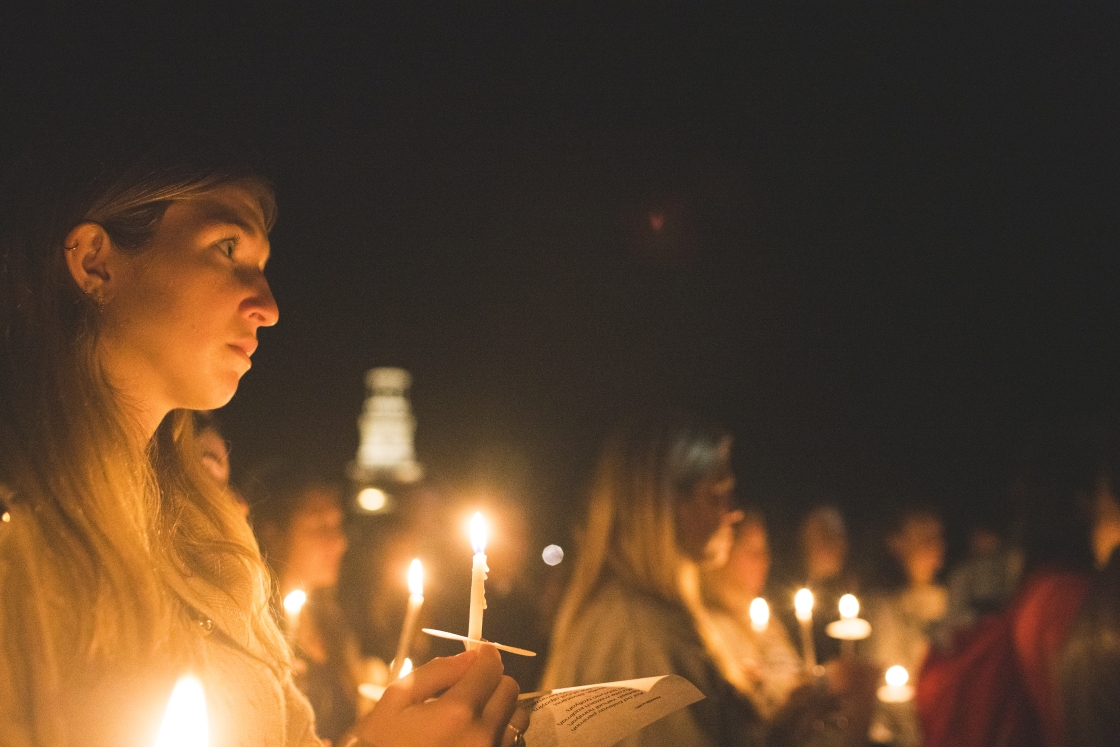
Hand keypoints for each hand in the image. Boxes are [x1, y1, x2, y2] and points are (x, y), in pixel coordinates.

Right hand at [354, 645, 519, 746]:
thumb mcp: (397, 700)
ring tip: (474, 713)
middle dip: (493, 680)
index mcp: (457, 712)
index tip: (479, 655)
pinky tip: (475, 734)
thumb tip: (470, 656)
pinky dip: (500, 732)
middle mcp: (482, 735)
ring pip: (517, 718)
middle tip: (471, 685)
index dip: (486, 656)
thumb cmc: (382, 743)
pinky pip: (512, 742)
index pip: (492, 668)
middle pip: (510, 690)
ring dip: (501, 708)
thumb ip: (436, 672)